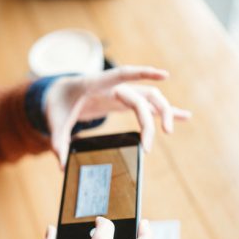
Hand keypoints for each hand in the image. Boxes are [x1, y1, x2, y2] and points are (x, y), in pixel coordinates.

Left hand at [44, 66, 190, 166]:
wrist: (60, 93)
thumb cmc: (58, 103)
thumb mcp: (54, 121)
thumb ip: (57, 141)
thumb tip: (61, 165)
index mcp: (96, 84)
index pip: (122, 75)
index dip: (143, 73)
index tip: (164, 75)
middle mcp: (113, 86)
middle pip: (140, 96)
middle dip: (149, 119)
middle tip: (148, 146)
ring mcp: (121, 93)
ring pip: (150, 98)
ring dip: (163, 112)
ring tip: (169, 132)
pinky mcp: (124, 101)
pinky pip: (148, 105)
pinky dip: (165, 111)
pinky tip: (184, 116)